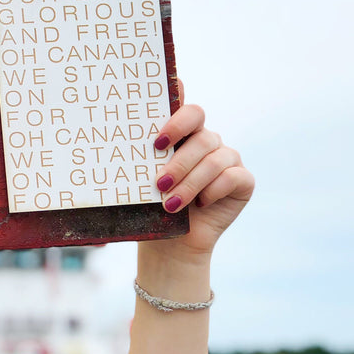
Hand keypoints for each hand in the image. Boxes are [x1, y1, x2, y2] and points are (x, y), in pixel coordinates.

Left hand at [145, 82, 253, 262]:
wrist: (170, 242)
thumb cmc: (152, 207)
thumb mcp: (142, 180)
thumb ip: (139, 157)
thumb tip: (111, 138)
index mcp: (183, 134)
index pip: (187, 110)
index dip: (178, 116)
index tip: (158, 139)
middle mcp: (207, 141)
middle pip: (201, 136)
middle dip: (179, 161)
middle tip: (159, 183)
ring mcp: (227, 159)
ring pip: (214, 159)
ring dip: (190, 183)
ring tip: (170, 204)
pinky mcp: (242, 180)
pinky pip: (233, 176)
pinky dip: (213, 191)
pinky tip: (200, 205)